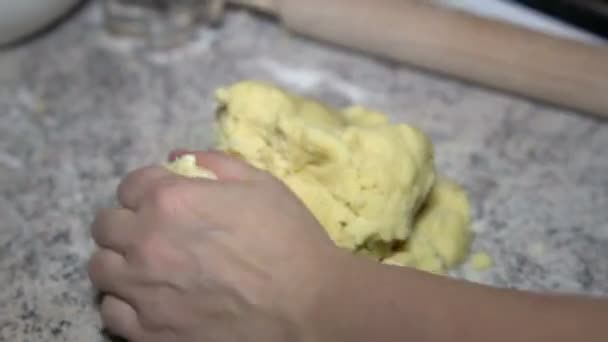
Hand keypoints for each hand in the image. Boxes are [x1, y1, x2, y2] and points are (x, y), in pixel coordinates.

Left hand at [88, 151, 343, 341]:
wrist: (309, 305)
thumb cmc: (289, 239)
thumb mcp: (260, 183)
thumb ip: (214, 163)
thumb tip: (178, 156)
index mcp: (170, 200)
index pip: (130, 185)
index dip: (147, 189)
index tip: (163, 200)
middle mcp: (146, 243)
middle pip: (106, 225)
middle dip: (127, 221)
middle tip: (153, 232)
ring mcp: (142, 291)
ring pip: (100, 268)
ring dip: (120, 261)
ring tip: (146, 267)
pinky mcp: (148, 332)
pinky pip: (110, 312)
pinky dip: (125, 302)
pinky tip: (150, 300)